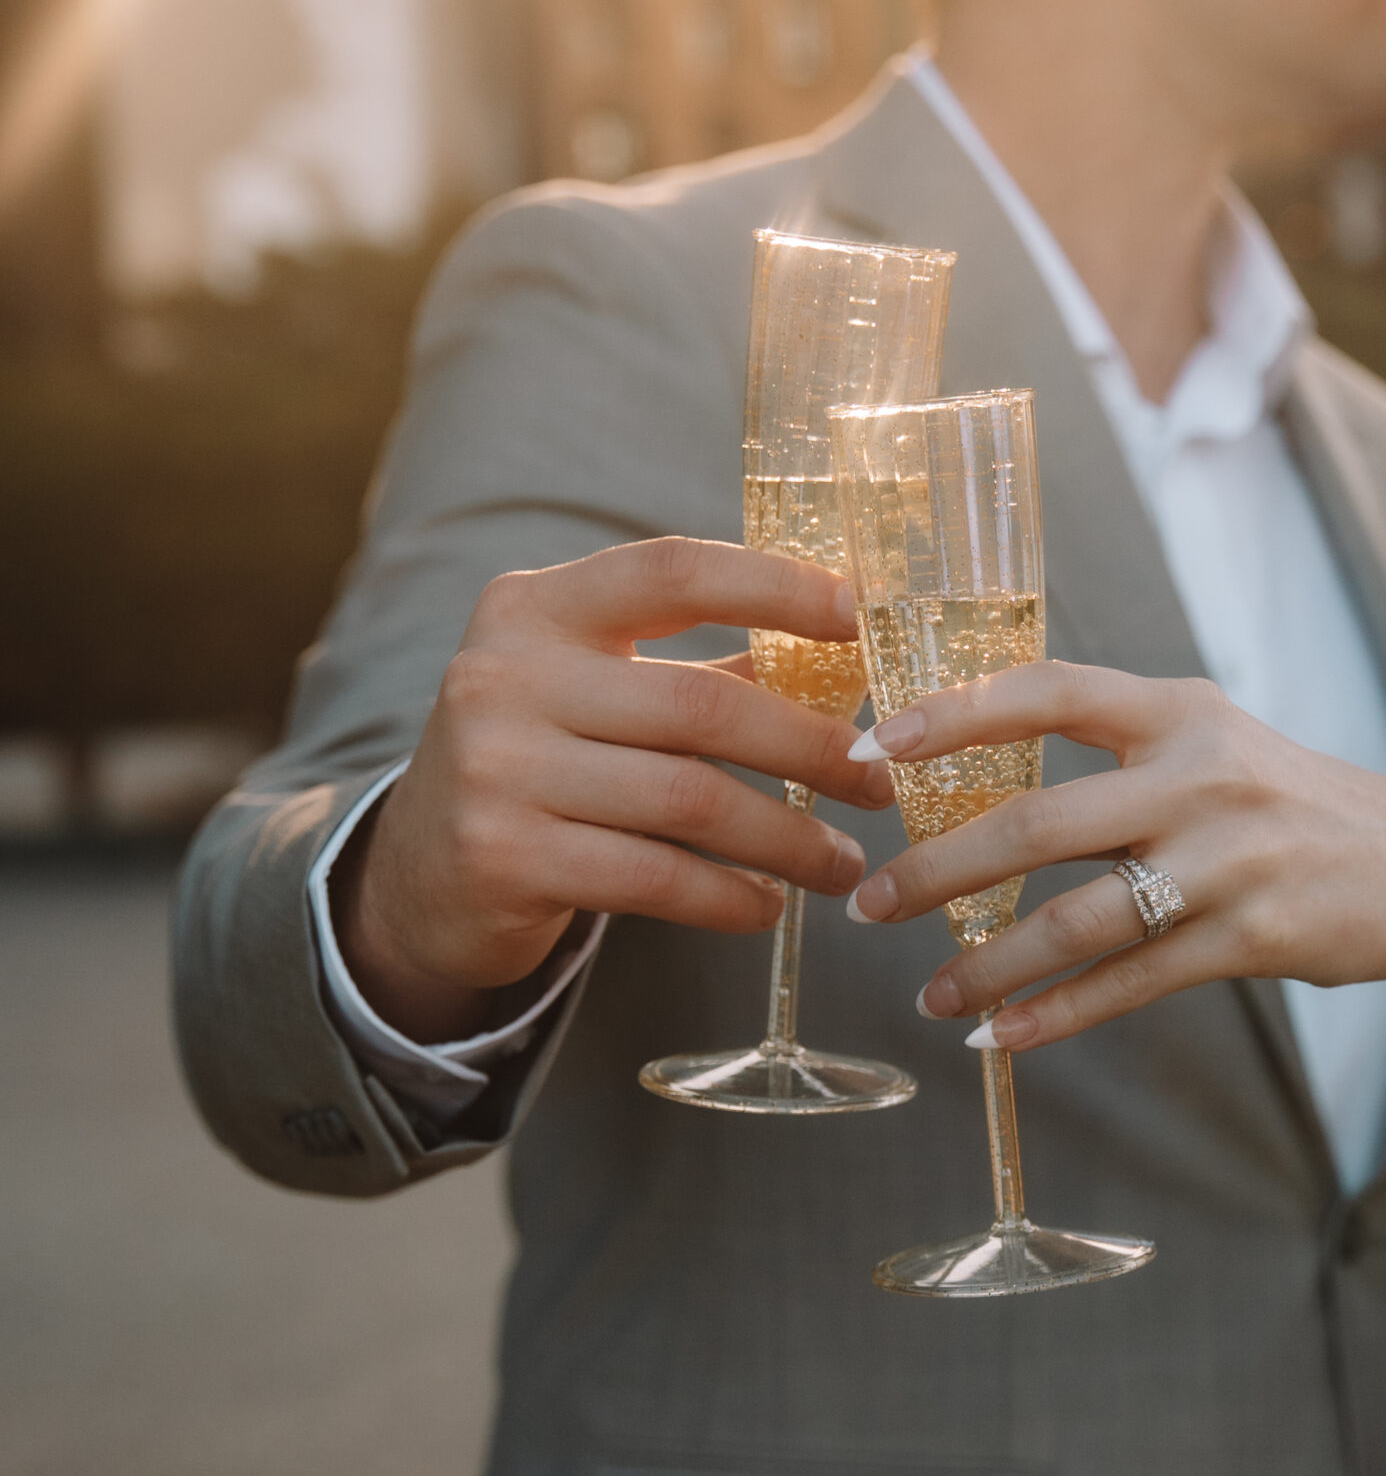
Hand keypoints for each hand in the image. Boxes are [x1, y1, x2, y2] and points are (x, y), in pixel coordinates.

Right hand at [343, 537, 896, 1040]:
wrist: (418, 873)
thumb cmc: (546, 762)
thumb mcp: (602, 692)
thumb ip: (708, 670)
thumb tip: (851, 660)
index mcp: (537, 607)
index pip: (674, 570)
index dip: (779, 587)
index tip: (866, 616)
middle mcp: (503, 675)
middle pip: (703, 706)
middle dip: (811, 748)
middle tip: (877, 781)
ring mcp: (495, 768)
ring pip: (691, 801)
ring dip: (788, 838)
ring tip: (841, 863)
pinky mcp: (503, 859)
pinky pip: (656, 878)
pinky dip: (730, 897)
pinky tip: (767, 905)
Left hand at [845, 661, 1385, 1046]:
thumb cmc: (1286, 801)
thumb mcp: (1210, 742)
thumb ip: (1113, 749)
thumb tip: (973, 767)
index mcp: (1179, 712)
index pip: (1049, 692)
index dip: (955, 714)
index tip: (875, 747)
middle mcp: (1201, 778)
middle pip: (1038, 824)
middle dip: (936, 870)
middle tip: (868, 903)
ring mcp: (1228, 862)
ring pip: (1076, 921)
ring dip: (987, 966)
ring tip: (930, 996)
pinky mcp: (1250, 939)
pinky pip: (1129, 983)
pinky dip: (1055, 1015)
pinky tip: (1001, 1036)